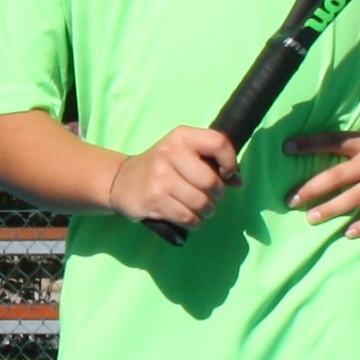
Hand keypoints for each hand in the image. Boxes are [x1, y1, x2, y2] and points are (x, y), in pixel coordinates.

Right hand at [106, 126, 240, 232]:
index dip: (230, 162)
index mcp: (181, 137)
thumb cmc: (162, 166)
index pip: (218, 143)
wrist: (121, 180)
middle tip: (211, 197)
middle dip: (217, 196)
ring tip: (200, 208)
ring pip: (201, 204)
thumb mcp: (184, 152)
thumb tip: (237, 181)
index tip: (227, 174)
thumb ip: (212, 160)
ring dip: (206, 211)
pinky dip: (194, 222)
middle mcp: (169, 154)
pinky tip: (189, 217)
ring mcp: (159, 178)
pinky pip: (187, 217)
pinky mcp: (153, 200)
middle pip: (211, 182)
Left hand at [286, 108, 359, 236]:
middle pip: (335, 176)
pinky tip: (350, 233)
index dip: (308, 143)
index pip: (331, 140)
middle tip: (290, 200)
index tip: (285, 147)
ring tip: (311, 219)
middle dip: (310, 189)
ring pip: (354, 197)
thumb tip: (357, 133)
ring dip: (331, 209)